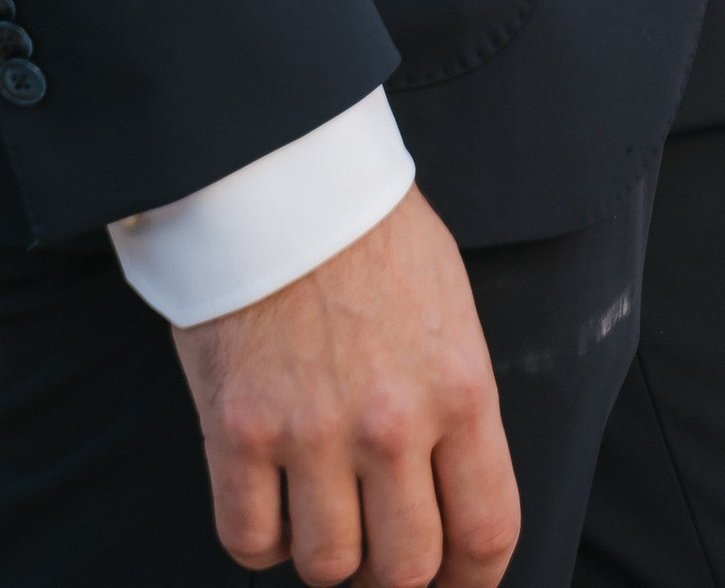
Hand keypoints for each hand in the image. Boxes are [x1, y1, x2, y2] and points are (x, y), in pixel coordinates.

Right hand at [171, 186, 516, 587]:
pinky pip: (249, 543)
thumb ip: (456, 401)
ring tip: (323, 505)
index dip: (474, 579)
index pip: (487, 529)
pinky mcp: (237, 434)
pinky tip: (271, 497)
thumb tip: (452, 488)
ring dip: (327, 552)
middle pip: (407, 568)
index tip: (459, 582)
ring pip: (328, 567)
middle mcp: (392, 425)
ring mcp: (310, 434)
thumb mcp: (449, 308)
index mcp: (460, 388)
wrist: (282, 178)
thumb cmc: (372, 235)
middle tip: (382, 546)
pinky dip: (261, 539)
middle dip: (397, 571)